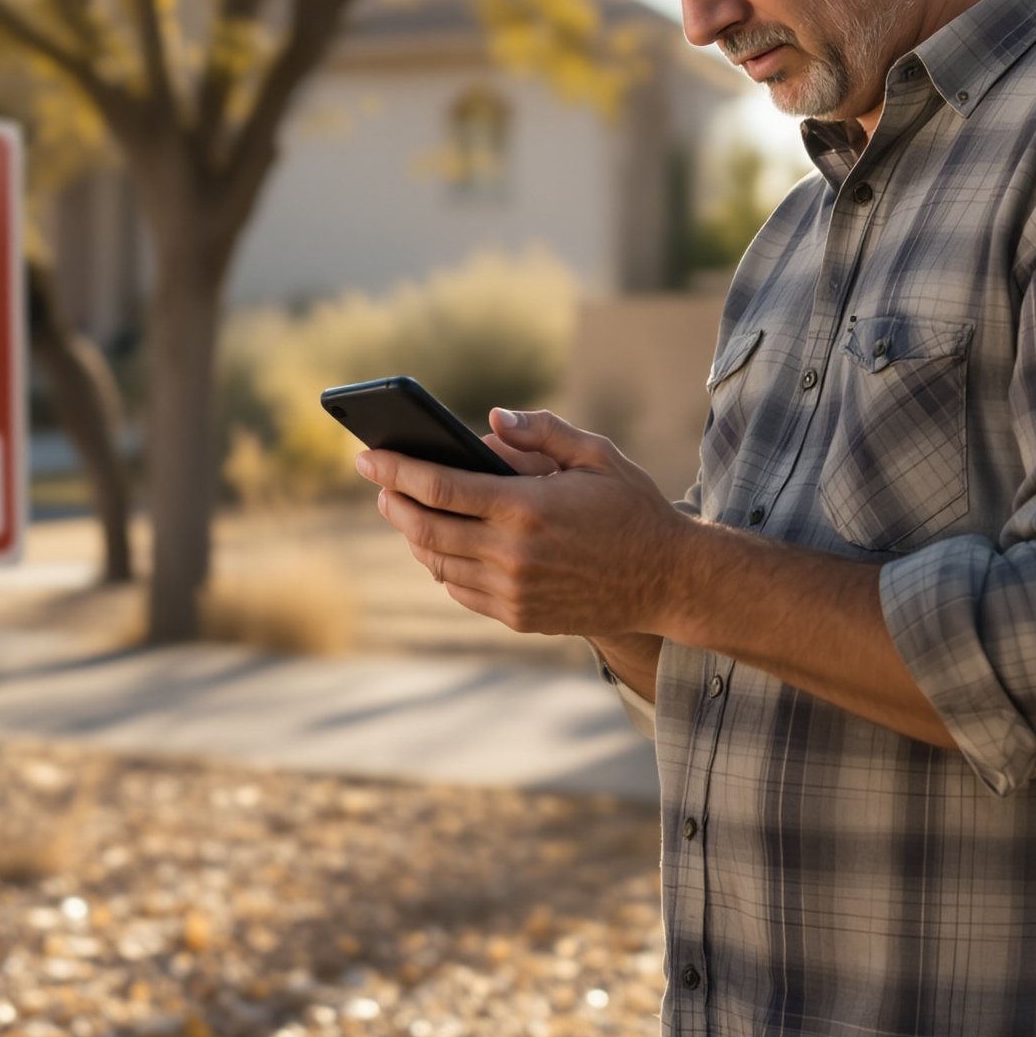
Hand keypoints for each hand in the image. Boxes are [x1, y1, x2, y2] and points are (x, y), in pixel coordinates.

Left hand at [355, 407, 688, 637]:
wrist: (669, 581)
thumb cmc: (633, 509)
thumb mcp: (597, 456)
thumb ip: (543, 431)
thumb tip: (491, 420)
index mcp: (526, 507)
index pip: (438, 486)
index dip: (395, 469)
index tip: (365, 455)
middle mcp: (512, 554)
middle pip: (424, 528)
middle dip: (393, 501)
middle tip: (379, 482)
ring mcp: (513, 591)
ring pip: (437, 563)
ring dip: (413, 535)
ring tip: (406, 510)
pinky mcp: (519, 616)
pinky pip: (461, 590)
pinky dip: (442, 565)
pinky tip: (441, 546)